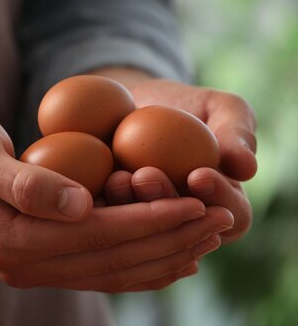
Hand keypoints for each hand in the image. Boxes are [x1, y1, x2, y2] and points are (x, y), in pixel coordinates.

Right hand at [0, 101, 233, 291]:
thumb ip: (23, 182)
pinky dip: (138, 263)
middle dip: (168, 240)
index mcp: (9, 239)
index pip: (95, 235)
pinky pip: (98, 268)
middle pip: (110, 260)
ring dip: (162, 255)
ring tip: (205, 237)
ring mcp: (30, 265)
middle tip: (218, 220)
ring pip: (110, 270)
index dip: (149, 221)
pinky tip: (168, 255)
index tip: (196, 204)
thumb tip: (79, 204)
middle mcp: (22, 263)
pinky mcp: (38, 254)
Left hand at [92, 68, 256, 243]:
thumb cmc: (180, 105)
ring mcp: (146, 223)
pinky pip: (106, 221)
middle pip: (182, 228)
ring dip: (129, 206)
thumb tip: (246, 167)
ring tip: (118, 178)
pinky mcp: (110, 218)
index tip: (198, 173)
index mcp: (221, 203)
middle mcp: (184, 222)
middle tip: (146, 175)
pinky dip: (99, 206)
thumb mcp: (217, 106)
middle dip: (164, 202)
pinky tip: (89, 185)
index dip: (217, 198)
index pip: (230, 213)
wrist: (128, 105)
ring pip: (141, 230)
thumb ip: (237, 129)